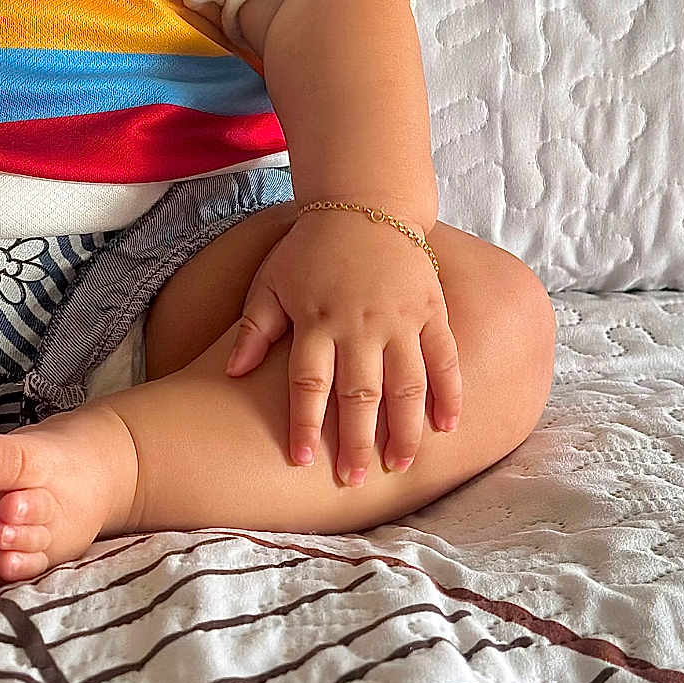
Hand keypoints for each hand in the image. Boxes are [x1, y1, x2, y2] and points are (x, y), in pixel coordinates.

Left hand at [223, 209, 459, 484]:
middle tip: (352, 480)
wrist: (365, 202)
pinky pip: (445, 359)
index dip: (303, 424)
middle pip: (359, 394)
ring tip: (399, 465)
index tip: (298, 461)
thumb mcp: (271, 281)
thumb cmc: (311, 248)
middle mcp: (360, 324)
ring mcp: (401, 319)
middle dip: (355, 441)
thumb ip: (255, 328)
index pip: (308, 383)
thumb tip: (233, 373)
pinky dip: (450, 393)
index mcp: (317, 320)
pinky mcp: (432, 311)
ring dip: (404, 429)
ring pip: (406, 384)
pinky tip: (449, 427)